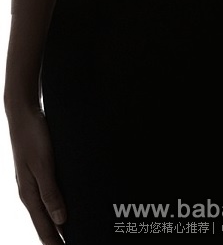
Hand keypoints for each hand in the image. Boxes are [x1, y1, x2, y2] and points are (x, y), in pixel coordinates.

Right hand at [5, 103, 66, 244]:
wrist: (24, 114)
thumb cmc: (33, 137)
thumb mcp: (43, 165)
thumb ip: (51, 192)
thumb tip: (61, 220)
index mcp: (29, 194)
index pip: (44, 227)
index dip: (56, 242)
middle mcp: (30, 191)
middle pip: (46, 221)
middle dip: (59, 236)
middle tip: (74, 244)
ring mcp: (34, 182)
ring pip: (48, 209)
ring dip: (60, 222)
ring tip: (74, 232)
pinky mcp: (40, 172)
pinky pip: (50, 194)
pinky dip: (59, 205)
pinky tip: (69, 206)